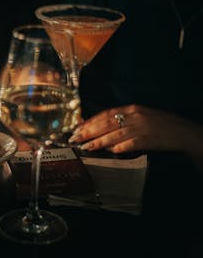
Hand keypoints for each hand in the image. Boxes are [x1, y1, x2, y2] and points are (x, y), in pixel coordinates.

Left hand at [68, 104, 202, 154]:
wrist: (184, 132)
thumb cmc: (161, 124)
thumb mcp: (142, 115)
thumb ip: (124, 118)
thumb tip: (103, 126)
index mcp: (133, 108)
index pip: (106, 114)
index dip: (91, 120)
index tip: (78, 127)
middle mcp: (135, 116)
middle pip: (106, 124)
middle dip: (88, 131)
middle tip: (75, 137)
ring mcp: (141, 128)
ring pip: (114, 135)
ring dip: (98, 141)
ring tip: (85, 146)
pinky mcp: (147, 140)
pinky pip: (128, 144)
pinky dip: (117, 147)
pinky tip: (108, 151)